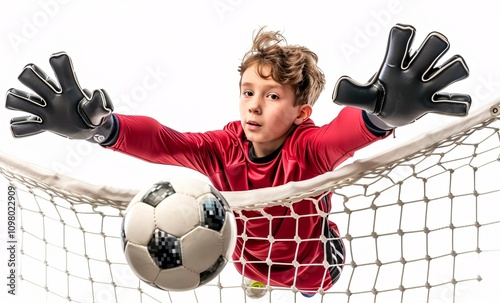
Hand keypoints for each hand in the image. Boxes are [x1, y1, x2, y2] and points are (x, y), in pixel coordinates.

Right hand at [5, 52, 114, 142]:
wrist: (90, 130)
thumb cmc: (94, 117)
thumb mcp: (101, 112)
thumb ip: (100, 104)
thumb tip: (98, 92)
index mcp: (69, 90)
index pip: (62, 72)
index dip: (59, 64)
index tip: (58, 58)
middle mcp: (53, 97)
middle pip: (34, 79)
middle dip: (30, 76)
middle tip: (42, 86)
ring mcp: (46, 110)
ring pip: (23, 100)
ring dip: (18, 100)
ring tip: (32, 107)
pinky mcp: (44, 124)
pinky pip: (25, 126)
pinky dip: (19, 126)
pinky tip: (19, 127)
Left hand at [332, 24, 470, 127]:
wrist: (385, 115)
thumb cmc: (375, 99)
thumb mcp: (362, 97)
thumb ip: (350, 93)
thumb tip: (335, 92)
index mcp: (394, 66)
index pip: (402, 40)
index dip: (404, 36)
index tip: (401, 40)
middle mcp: (414, 71)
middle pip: (434, 46)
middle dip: (433, 47)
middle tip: (421, 64)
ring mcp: (425, 87)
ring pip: (451, 69)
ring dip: (451, 71)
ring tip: (434, 85)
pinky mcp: (431, 104)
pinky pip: (452, 103)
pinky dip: (457, 104)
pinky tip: (451, 105)